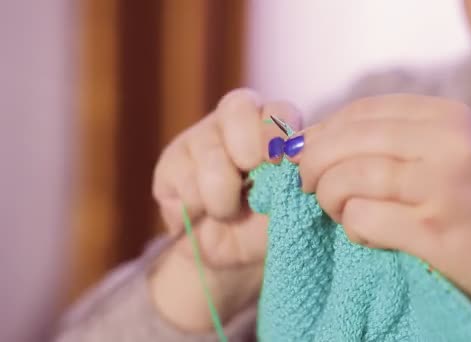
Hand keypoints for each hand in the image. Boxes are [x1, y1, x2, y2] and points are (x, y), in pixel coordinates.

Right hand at [150, 89, 301, 331]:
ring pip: (205, 146)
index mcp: (277, 131)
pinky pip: (175, 174)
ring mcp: (202, 140)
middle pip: (238, 107)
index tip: (280, 166)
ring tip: (223, 210)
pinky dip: (188, 199)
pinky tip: (197, 212)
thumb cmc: (272, 230)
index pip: (280, 109)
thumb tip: (299, 162)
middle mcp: (238, 125)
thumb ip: (293, 183)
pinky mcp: (171, 164)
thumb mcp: (292, 209)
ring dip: (216, 187)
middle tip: (247, 180)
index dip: (278, 133)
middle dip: (243, 149)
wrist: (231, 261)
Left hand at [287, 94, 470, 339]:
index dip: (324, 132)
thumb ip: (398, 140)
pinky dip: (352, 228)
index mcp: (451, 117)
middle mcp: (449, 143)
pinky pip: (363, 219)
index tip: (307, 154)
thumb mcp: (454, 155)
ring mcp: (443, 187)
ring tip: (339, 211)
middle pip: (348, 141)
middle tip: (308, 185)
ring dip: (329, 198)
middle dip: (313, 164)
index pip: (362, 111)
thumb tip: (317, 139)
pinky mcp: (435, 232)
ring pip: (348, 178)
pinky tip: (367, 235)